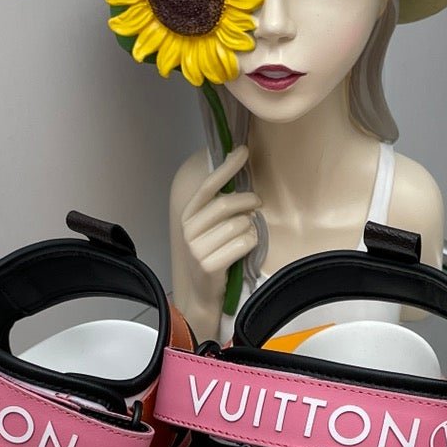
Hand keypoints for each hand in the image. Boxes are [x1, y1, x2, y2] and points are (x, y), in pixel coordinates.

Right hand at [171, 145, 260, 338]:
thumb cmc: (214, 256)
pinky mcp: (209, 264)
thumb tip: (240, 176)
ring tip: (246, 236)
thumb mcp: (210, 229)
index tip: (243, 151)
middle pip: (227, 204)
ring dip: (250, 228)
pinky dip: (251, 244)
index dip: (226, 167)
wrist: (204, 295)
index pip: (208, 187)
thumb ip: (220, 207)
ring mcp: (197, 249)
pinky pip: (243, 243)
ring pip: (239, 225)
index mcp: (188, 216)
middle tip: (258, 204)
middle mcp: (189, 230)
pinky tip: (246, 249)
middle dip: (248, 201)